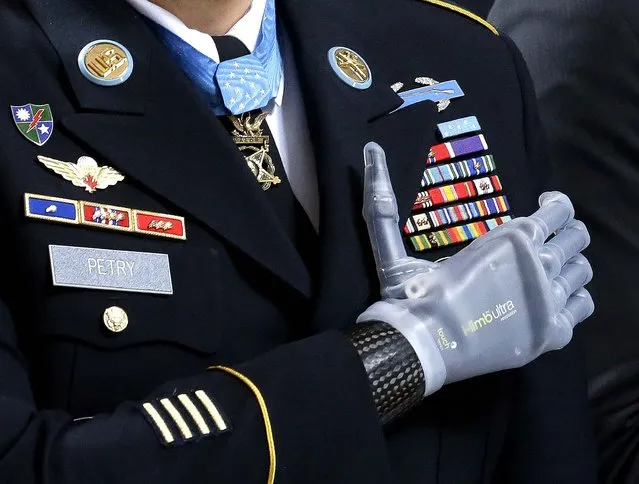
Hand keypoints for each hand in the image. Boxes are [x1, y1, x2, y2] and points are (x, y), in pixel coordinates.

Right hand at [357, 142, 593, 395]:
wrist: (421, 348)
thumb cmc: (409, 297)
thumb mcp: (393, 248)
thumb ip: (382, 202)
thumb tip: (370, 149)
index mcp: (510, 239)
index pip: (559, 209)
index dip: (554, 203)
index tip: (543, 204)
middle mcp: (539, 266)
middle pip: (577, 237)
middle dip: (565, 231)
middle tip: (547, 237)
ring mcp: (549, 301)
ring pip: (582, 270)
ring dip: (570, 263)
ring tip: (550, 267)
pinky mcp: (552, 334)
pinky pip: (583, 305)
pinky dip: (573, 297)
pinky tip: (554, 297)